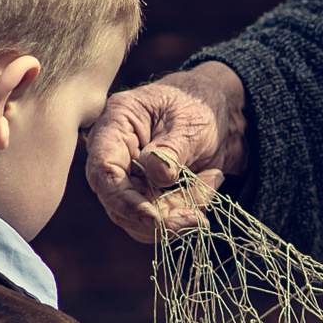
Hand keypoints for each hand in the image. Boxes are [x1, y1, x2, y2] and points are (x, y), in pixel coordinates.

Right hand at [84, 64, 246, 240]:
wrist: (219, 110)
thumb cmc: (199, 104)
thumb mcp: (190, 121)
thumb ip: (171, 149)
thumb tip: (157, 176)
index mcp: (116, 124)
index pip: (104, 170)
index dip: (123, 200)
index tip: (154, 218)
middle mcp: (116, 154)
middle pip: (119, 202)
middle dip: (158, 218)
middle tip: (196, 219)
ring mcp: (131, 176)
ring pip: (140, 216)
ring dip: (177, 215)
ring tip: (212, 182)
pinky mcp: (148, 193)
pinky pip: (160, 216)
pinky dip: (186, 211)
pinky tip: (211, 181)